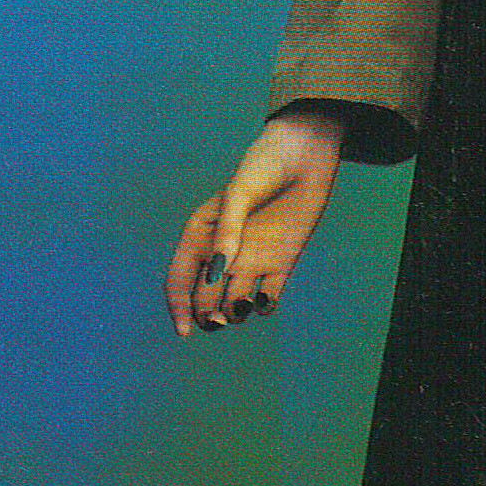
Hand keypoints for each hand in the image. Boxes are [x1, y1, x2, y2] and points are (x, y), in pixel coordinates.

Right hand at [166, 106, 346, 337]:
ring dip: (236, 313)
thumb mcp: (240, 194)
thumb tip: (216, 272)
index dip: (179, 309)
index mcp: (200, 237)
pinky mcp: (281, 262)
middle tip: (220, 319)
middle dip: (208, 316)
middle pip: (205, 299)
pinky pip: (268, 297)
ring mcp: (252, 260)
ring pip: (234, 303)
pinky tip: (266, 298)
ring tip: (245, 304)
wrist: (305, 155)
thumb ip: (228, 232)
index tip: (186, 330)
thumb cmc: (264, 166)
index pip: (179, 281)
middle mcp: (223, 254)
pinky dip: (265, 305)